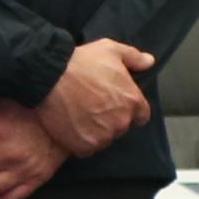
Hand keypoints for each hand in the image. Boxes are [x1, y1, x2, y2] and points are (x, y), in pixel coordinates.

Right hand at [40, 38, 155, 157]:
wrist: (49, 78)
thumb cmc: (80, 63)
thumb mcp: (110, 50)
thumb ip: (134, 57)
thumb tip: (149, 62)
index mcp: (132, 101)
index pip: (141, 115)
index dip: (129, 109)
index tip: (115, 103)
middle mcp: (121, 122)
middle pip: (121, 127)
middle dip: (111, 118)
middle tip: (92, 105)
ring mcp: (103, 136)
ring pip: (104, 138)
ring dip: (96, 130)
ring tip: (80, 114)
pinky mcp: (84, 147)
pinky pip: (87, 148)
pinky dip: (81, 140)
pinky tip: (71, 125)